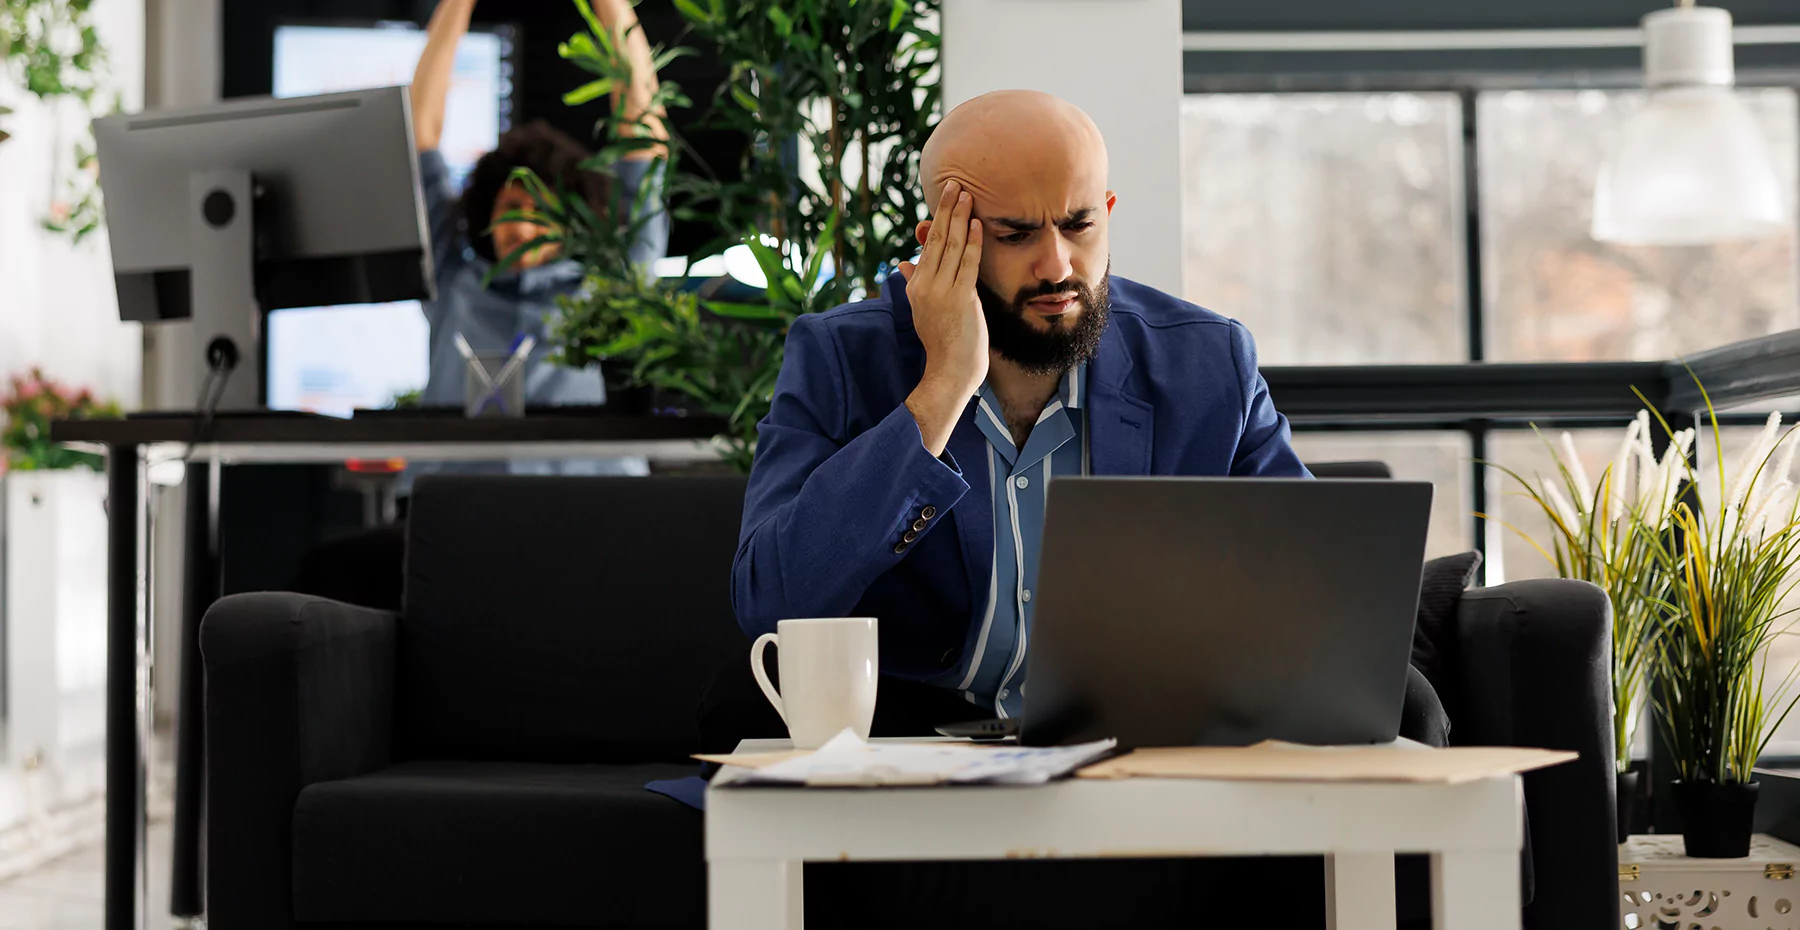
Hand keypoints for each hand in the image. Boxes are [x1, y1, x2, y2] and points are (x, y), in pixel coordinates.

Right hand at [899, 179, 985, 454]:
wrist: (950, 370)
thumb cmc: (943, 341)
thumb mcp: (923, 309)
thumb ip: (914, 283)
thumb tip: (902, 264)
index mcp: (916, 287)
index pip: (927, 248)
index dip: (937, 222)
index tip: (944, 199)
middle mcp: (924, 286)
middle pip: (937, 240)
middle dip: (946, 210)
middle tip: (953, 183)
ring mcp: (941, 292)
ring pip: (950, 247)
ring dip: (959, 218)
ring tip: (965, 193)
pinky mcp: (960, 298)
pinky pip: (967, 263)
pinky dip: (972, 242)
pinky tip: (976, 223)